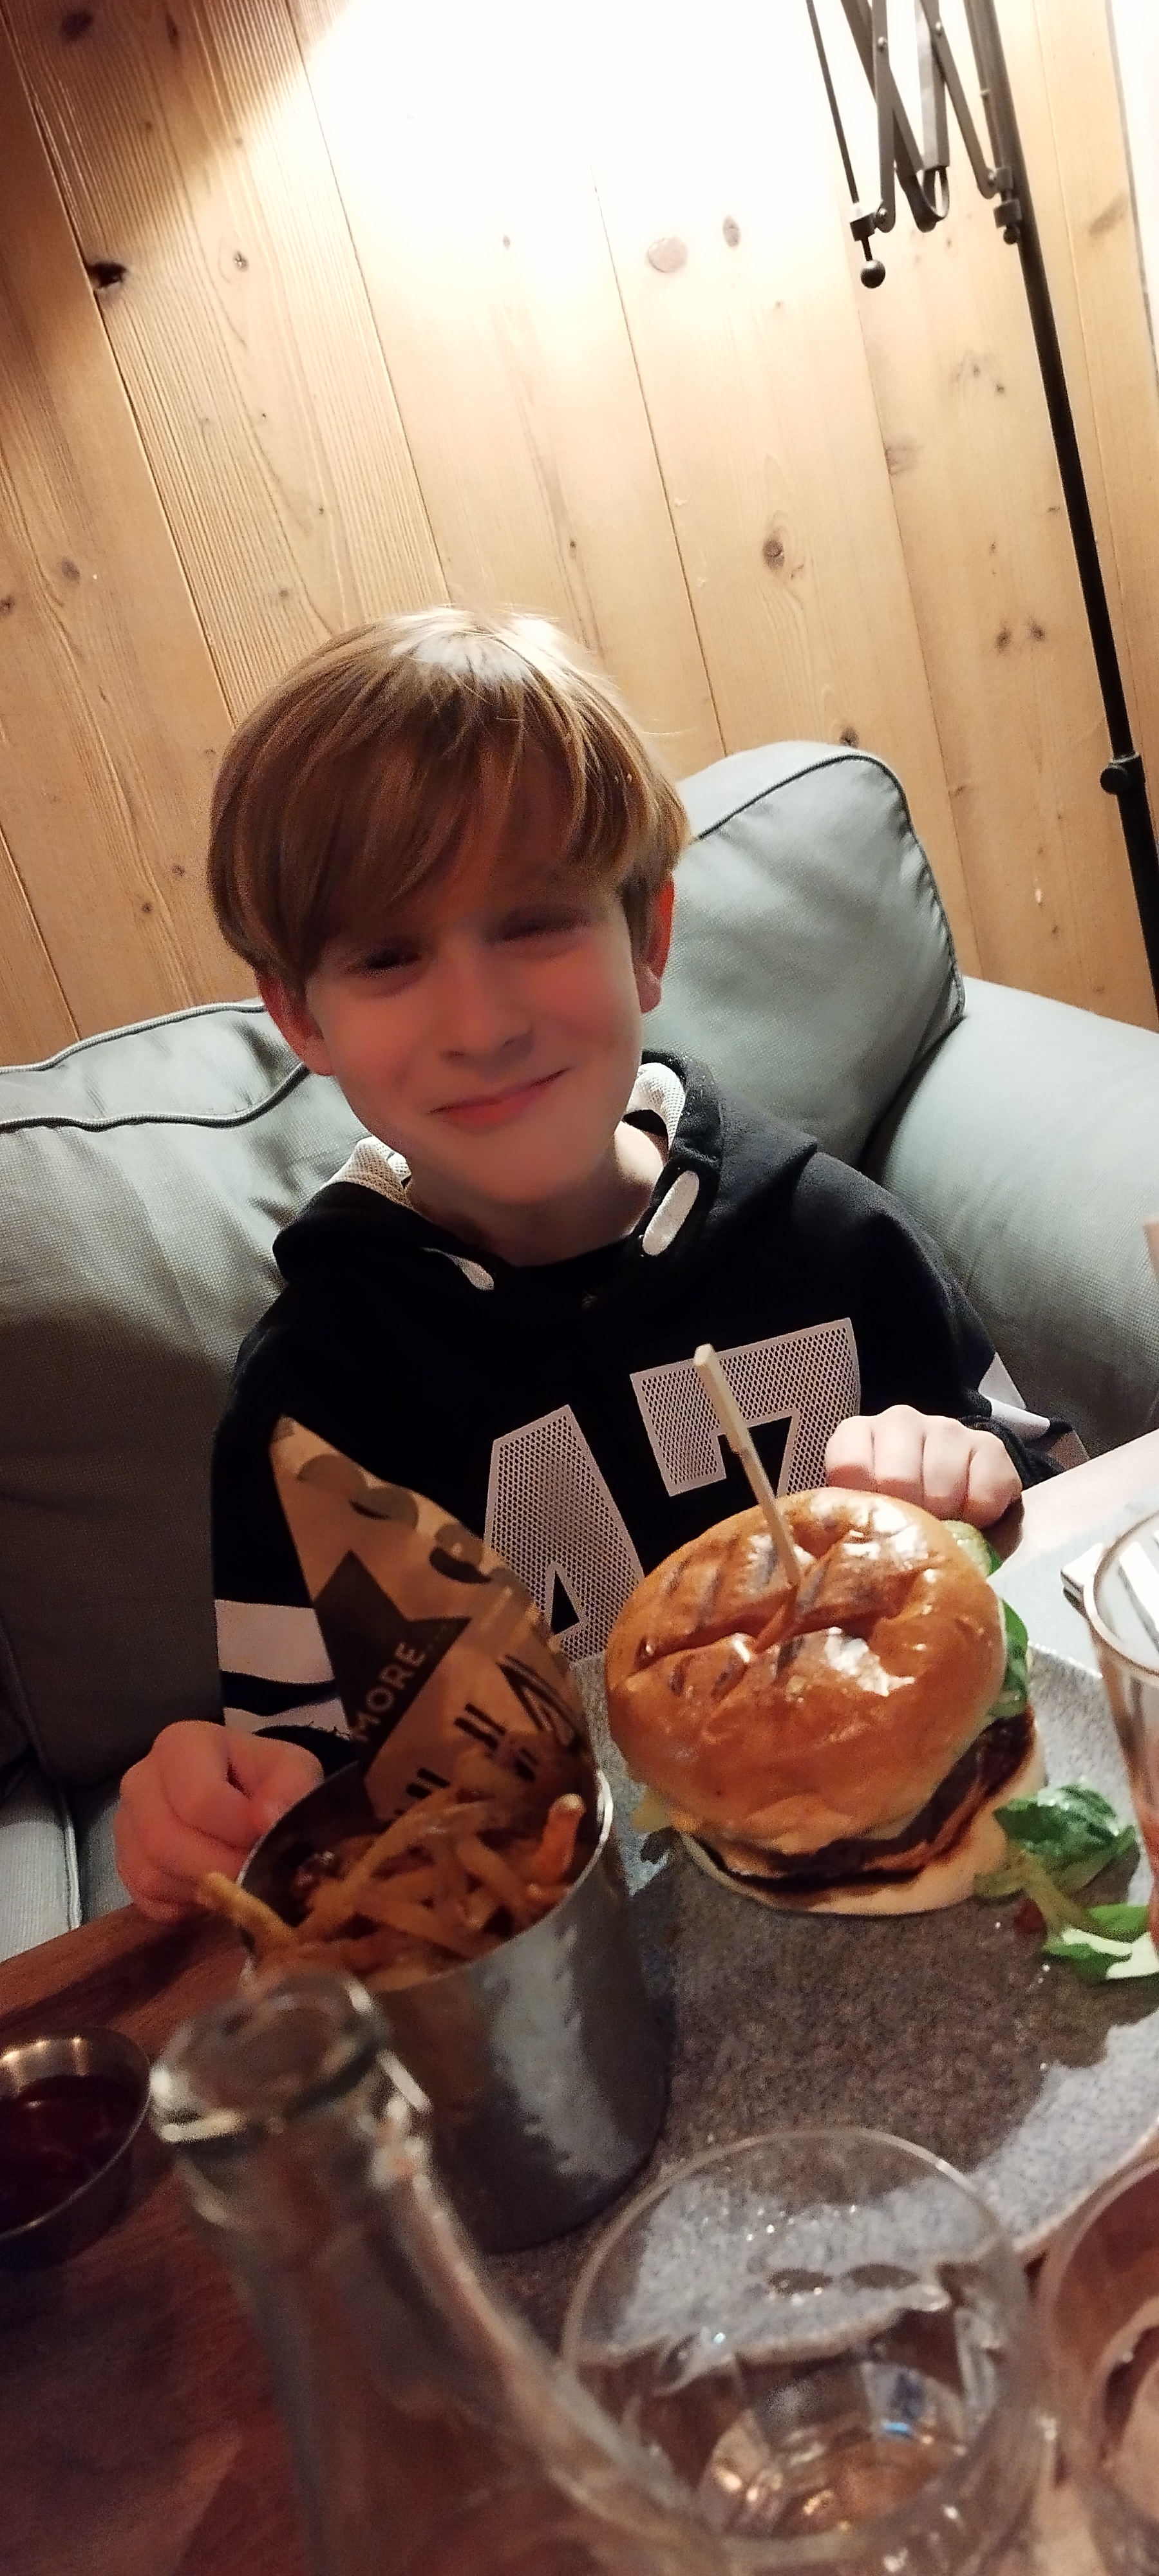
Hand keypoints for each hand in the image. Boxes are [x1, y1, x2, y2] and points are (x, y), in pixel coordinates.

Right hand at [114, 1722, 323, 1921]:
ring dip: (201, 1889)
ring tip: (236, 1879)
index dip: (237, 1831)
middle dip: (218, 1868)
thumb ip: (290, 1787)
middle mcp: (140, 1780)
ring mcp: (125, 1825)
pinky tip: (210, 1889)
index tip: (266, 1840)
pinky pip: (146, 1899)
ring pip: (151, 1875)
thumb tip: (267, 1819)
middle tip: (255, 1876)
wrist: (242, 1799)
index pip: (197, 1799)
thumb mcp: (292, 1770)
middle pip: (164, 1840)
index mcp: (179, 1744)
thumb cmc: (265, 1781)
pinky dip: (184, 1905)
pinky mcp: (124, 1864)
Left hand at [824, 1405, 1020, 1526]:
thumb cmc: (901, 1514)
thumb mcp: (869, 1516)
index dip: (866, 1506)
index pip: (849, 1465)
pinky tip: (973, 1518)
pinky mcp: (989, 1444)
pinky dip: (980, 1517)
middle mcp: (899, 1421)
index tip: (877, 1528)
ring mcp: (946, 1428)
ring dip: (945, 1520)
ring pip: (941, 1486)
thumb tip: (846, 1556)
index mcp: (857, 1435)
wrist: (959, 1505)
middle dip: (908, 1517)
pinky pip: (984, 1492)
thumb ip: (852, 1521)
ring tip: (944, 1527)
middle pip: (896, 1478)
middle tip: (914, 1535)